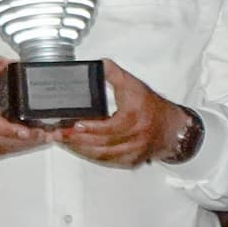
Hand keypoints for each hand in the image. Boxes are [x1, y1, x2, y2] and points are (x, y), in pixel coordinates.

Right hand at [0, 61, 46, 163]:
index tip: (28, 131)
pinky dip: (12, 149)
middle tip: (47, 135)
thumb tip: (12, 63)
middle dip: (26, 139)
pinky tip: (26, 144)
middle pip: (0, 139)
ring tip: (43, 139)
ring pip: (0, 149)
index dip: (10, 129)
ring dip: (23, 146)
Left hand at [55, 66, 185, 170]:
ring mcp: (132, 152)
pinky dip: (89, 155)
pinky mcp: (129, 161)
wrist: (170, 128)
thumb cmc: (151, 107)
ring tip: (61, 141)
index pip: (110, 127)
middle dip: (76, 140)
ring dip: (79, 149)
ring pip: (101, 155)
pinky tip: (76, 148)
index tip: (74, 125)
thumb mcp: (134, 85)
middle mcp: (134, 138)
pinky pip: (105, 161)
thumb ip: (114, 74)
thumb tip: (98, 64)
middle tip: (57, 134)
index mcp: (135, 119)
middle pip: (101, 143)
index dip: (91, 128)